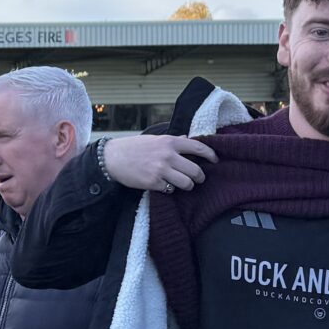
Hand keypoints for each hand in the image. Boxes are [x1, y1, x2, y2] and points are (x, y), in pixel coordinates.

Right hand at [101, 133, 216, 191]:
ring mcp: (161, 170)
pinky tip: (165, 186)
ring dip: (188, 186)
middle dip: (200, 177)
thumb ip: (173, 140)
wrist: (112, 157)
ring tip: (184, 185)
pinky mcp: (153, 183)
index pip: (198, 148)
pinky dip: (170, 189)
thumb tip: (187, 138)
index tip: (215, 160)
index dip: (210, 155)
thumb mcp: (155, 139)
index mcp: (170, 142)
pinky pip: (171, 190)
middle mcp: (168, 155)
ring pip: (187, 183)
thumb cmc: (133, 148)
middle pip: (196, 170)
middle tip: (198, 179)